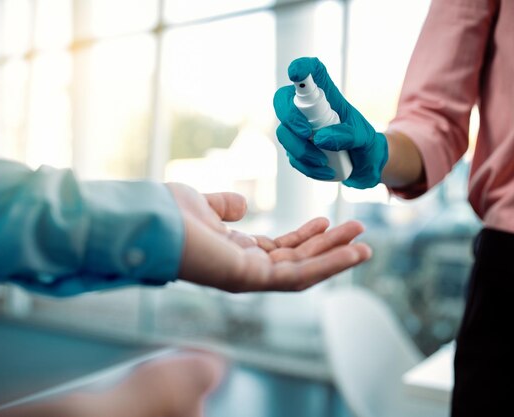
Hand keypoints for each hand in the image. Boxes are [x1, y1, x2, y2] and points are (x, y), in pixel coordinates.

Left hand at [166, 183, 370, 291]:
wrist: (148, 220)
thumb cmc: (168, 213)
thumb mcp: (204, 205)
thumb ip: (225, 207)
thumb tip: (244, 206)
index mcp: (234, 251)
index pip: (278, 249)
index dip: (304, 237)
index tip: (326, 221)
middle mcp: (243, 268)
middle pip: (295, 261)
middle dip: (328, 248)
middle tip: (358, 232)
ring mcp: (247, 277)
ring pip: (302, 272)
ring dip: (334, 258)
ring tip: (365, 244)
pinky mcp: (249, 279)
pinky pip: (297, 276)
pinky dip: (326, 265)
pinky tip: (350, 253)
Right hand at [273, 57, 387, 188]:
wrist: (366, 167)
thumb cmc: (366, 145)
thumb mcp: (365, 139)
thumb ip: (348, 136)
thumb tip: (321, 139)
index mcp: (328, 97)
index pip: (312, 73)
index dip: (301, 68)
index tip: (296, 72)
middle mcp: (310, 110)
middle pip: (283, 102)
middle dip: (290, 119)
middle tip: (307, 134)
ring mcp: (300, 130)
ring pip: (283, 133)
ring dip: (301, 151)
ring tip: (323, 162)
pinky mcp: (298, 149)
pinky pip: (292, 157)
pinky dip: (307, 167)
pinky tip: (325, 171)